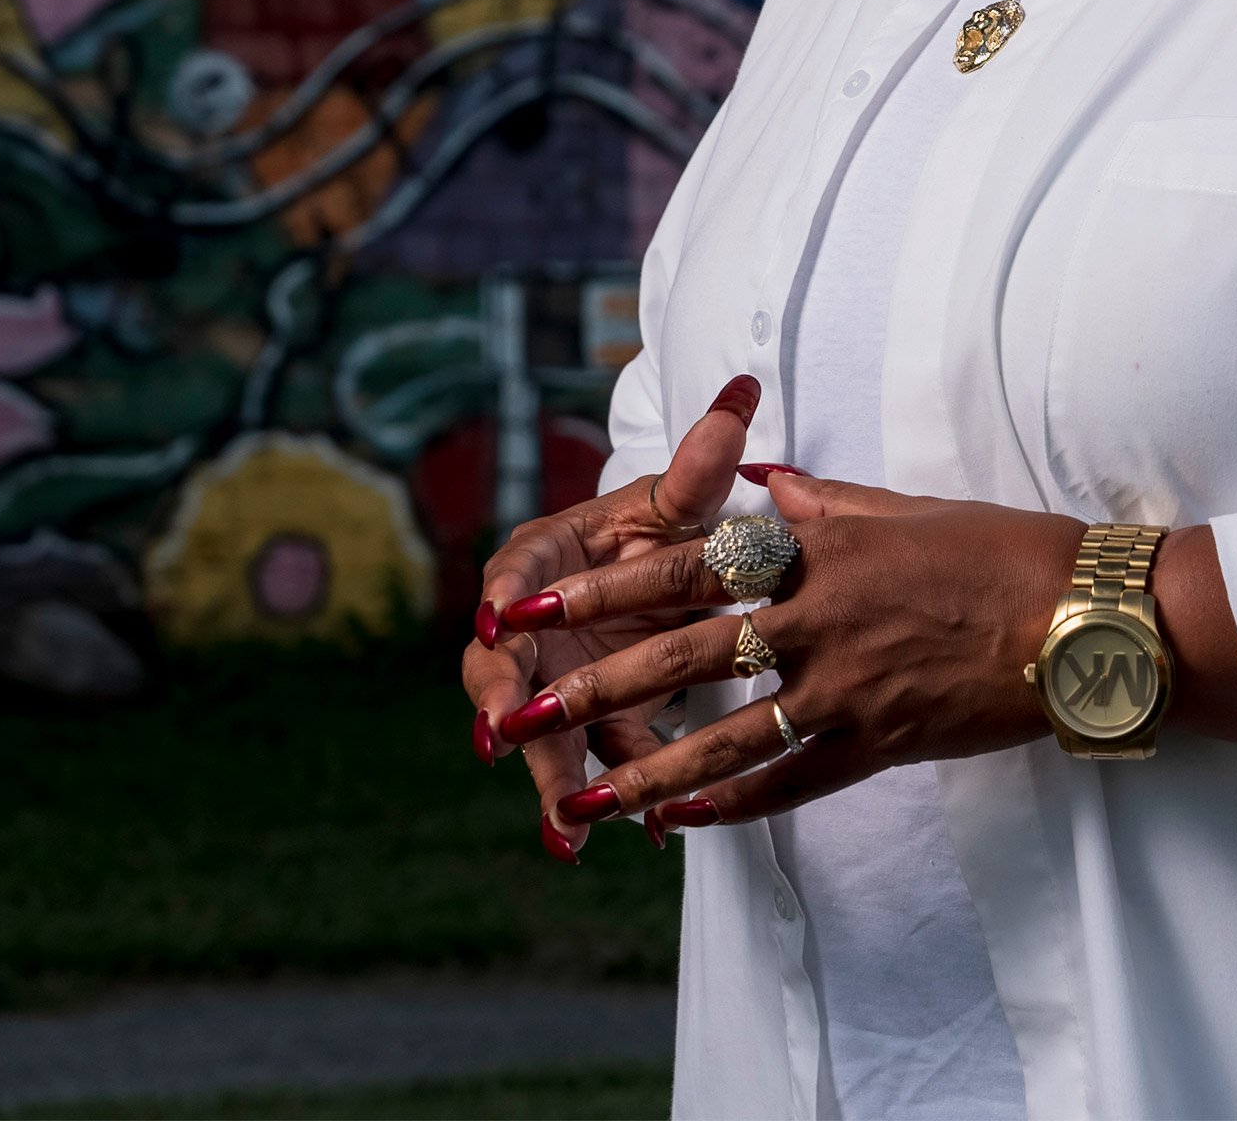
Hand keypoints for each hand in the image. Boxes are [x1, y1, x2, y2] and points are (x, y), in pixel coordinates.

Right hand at [460, 375, 757, 858]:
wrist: (665, 583)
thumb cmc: (663, 532)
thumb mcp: (679, 503)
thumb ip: (702, 463)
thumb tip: (742, 392)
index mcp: (546, 557)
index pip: (513, 572)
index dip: (500, 596)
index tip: (494, 621)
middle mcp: (530, 622)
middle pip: (503, 664)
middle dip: (502, 703)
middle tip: (501, 735)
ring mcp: (548, 679)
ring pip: (537, 729)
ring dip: (543, 775)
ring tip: (560, 823)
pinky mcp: (577, 724)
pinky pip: (581, 764)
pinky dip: (586, 802)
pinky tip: (599, 843)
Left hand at [495, 468, 1085, 833]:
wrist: (1086, 618)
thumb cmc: (1006, 550)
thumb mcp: (907, 508)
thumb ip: (824, 503)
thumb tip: (763, 483)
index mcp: (822, 548)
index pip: (689, 564)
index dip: (605, 586)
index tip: (535, 602)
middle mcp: (822, 617)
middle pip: (685, 654)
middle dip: (592, 686)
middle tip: (515, 714)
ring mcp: (849, 687)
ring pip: (726, 735)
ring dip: (645, 770)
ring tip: (578, 799)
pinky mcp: (881, 744)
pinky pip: (792, 783)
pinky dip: (735, 805)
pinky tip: (683, 823)